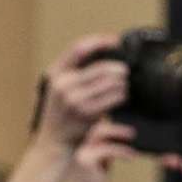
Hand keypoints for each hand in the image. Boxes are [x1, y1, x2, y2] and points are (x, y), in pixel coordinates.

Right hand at [36, 34, 131, 152]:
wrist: (55, 141)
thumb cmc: (62, 112)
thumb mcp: (61, 87)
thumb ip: (76, 71)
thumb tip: (105, 54)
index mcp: (56, 72)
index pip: (79, 48)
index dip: (100, 41)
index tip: (115, 41)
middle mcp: (63, 84)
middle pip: (101, 67)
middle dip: (119, 68)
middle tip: (126, 70)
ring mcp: (74, 99)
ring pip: (110, 82)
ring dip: (122, 83)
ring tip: (124, 85)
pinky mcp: (87, 113)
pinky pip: (114, 98)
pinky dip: (122, 95)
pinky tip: (122, 96)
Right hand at [61, 119, 137, 181]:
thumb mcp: (104, 166)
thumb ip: (111, 153)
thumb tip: (128, 145)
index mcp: (86, 147)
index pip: (99, 129)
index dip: (113, 127)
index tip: (129, 130)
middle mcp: (82, 148)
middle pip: (98, 128)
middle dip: (116, 127)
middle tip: (133, 132)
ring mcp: (82, 153)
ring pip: (99, 133)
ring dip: (117, 132)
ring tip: (133, 136)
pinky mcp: (85, 161)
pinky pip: (106, 148)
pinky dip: (120, 150)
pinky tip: (131, 155)